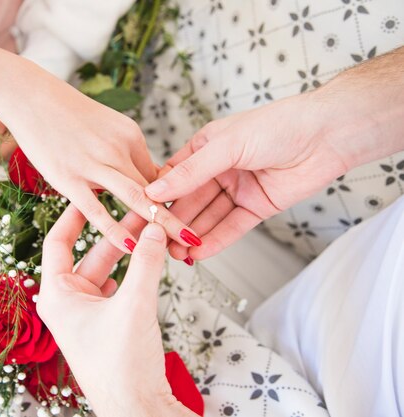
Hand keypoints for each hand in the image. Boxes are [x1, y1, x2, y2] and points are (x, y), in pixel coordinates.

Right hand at [0, 30, 202, 253]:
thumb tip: (143, 178)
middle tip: (197, 240)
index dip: (173, 200)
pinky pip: (96, 208)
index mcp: (131, 136)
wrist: (31, 96)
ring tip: (182, 247)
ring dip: (160, 225)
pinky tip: (130, 246)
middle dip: (177, 217)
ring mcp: (93, 163)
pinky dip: (115, 228)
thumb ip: (126, 152)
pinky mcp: (68, 177)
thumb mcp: (108, 125)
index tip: (187, 220)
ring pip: (135, 198)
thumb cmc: (68, 114)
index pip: (159, 174)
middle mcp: (118, 149)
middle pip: (156, 188)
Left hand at [38, 206, 197, 416]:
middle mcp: (68, 301)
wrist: (138, 409)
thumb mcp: (134, 305)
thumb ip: (146, 262)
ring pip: (108, 269)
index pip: (58, 241)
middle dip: (118, 231)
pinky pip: (119, 287)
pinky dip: (135, 272)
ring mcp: (88, 313)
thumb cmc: (121, 367)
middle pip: (91, 252)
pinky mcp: (108, 323)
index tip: (92, 192)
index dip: (75, 214)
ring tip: (152, 228)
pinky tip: (150, 258)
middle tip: (141, 208)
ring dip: (130, 251)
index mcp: (57, 295)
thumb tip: (155, 229)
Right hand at [146, 93, 349, 260]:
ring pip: (209, 217)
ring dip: (192, 235)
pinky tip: (200, 251)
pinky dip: (217, 240)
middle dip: (174, 222)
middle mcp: (219, 169)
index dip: (157, 197)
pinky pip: (232, 226)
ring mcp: (238, 189)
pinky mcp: (257, 207)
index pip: (173, 176)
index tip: (141, 215)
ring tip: (175, 253)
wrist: (328, 135)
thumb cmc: (279, 125)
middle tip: (157, 242)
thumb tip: (156, 191)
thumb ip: (191, 172)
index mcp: (205, 147)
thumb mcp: (227, 146)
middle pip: (190, 201)